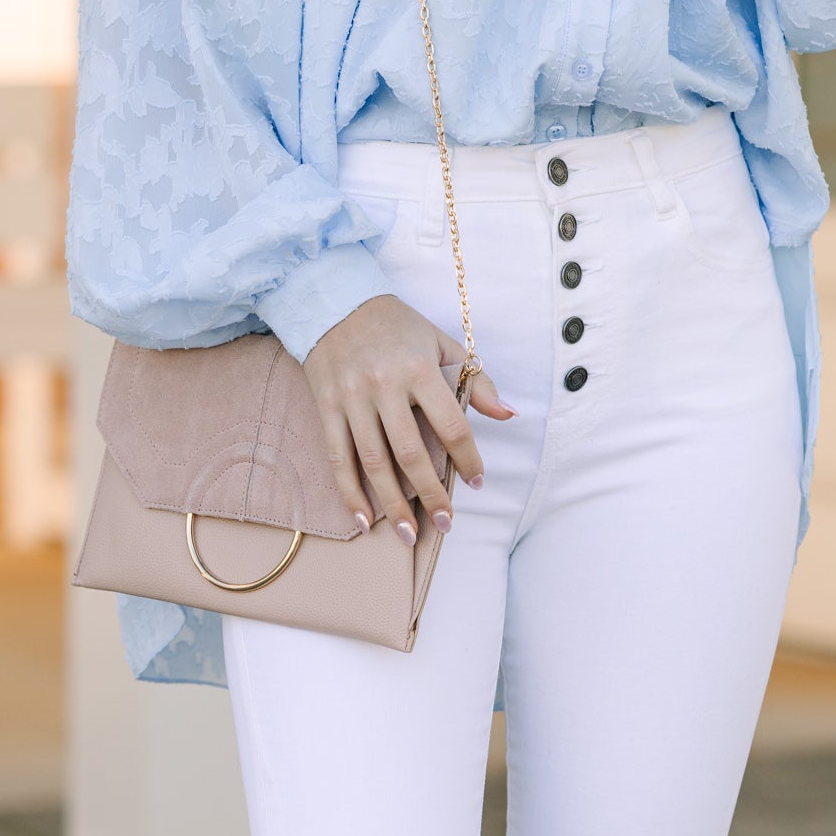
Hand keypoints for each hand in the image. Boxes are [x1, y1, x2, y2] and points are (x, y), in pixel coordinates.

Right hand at [302, 294, 511, 543]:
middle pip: (411, 453)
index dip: (467, 458)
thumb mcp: (441, 343)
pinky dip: (349, 490)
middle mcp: (384, 386)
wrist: (335, 301)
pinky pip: (338, 456)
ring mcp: (352, 399)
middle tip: (446, 524)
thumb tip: (508, 415)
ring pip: (374, 462)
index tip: (477, 482)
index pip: (451, 424)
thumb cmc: (396, 326)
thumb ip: (476, 380)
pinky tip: (363, 519)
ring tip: (409, 534)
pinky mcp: (327, 407)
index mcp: (419, 369)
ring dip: (393, 503)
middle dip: (431, 494)